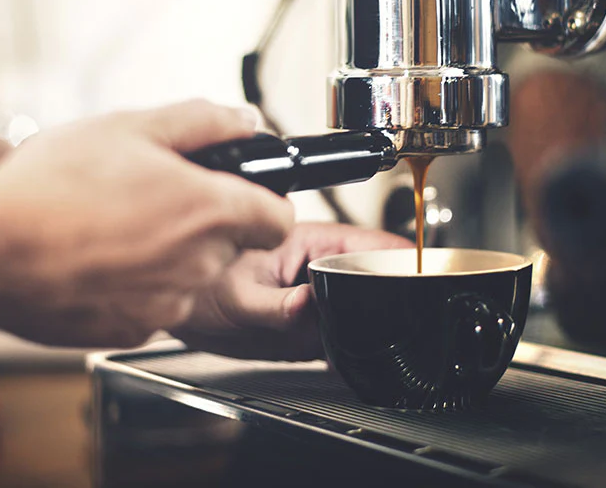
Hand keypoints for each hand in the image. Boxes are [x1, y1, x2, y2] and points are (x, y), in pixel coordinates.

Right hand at [0, 99, 294, 346]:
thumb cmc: (53, 187)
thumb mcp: (132, 127)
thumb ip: (202, 121)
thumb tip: (244, 121)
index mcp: (210, 211)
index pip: (279, 219)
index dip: (265, 203)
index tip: (244, 194)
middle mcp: (199, 264)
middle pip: (231, 245)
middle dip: (205, 223)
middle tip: (156, 199)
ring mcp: (168, 304)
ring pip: (191, 277)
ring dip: (169, 255)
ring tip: (116, 227)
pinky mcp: (134, 331)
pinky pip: (152, 305)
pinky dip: (136, 286)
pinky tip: (98, 260)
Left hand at [170, 222, 411, 360]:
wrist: (184, 311)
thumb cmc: (203, 288)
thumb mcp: (237, 299)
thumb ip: (276, 307)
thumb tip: (309, 306)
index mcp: (314, 242)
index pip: (378, 245)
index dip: (406, 263)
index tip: (421, 284)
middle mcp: (325, 266)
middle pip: (381, 280)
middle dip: (390, 305)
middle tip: (388, 330)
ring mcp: (324, 295)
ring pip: (368, 310)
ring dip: (372, 330)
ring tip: (359, 346)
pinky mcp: (317, 323)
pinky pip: (347, 335)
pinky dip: (353, 350)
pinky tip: (346, 363)